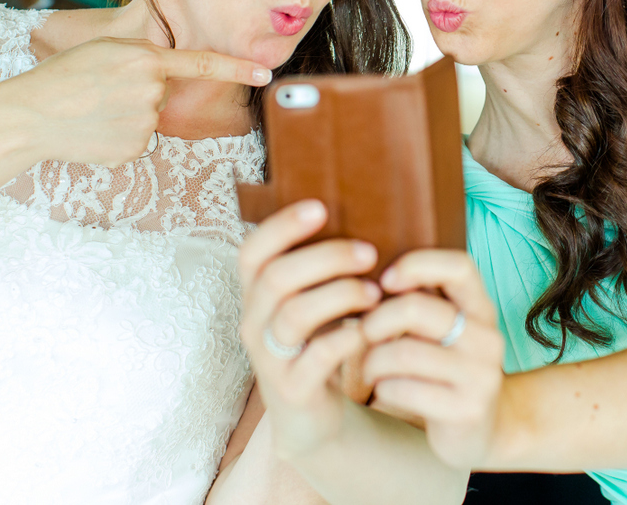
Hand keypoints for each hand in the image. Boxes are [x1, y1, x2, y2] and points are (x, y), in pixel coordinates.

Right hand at [0, 37, 269, 167]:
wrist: (28, 114)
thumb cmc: (62, 76)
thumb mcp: (104, 51)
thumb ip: (142, 57)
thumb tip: (167, 75)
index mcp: (144, 59)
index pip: (202, 63)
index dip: (237, 69)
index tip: (266, 73)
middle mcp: (150, 91)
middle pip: (164, 93)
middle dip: (141, 92)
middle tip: (102, 90)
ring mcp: (143, 123)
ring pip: (151, 119)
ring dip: (128, 116)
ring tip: (93, 110)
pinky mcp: (134, 149)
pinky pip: (139, 141)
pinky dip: (120, 137)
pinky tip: (95, 131)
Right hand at [237, 200, 383, 459]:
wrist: (313, 418)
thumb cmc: (319, 345)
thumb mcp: (313, 303)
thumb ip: (323, 269)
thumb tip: (367, 212)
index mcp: (256, 296)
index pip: (252, 252)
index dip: (281, 226)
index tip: (321, 207)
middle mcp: (254, 323)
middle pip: (277, 278)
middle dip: (326, 258)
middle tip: (369, 253)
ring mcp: (269, 358)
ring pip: (294, 315)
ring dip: (340, 295)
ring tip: (374, 292)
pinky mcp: (292, 390)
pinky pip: (317, 357)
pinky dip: (348, 338)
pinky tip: (369, 331)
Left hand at [360, 250, 505, 467]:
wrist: (480, 430)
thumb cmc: (446, 368)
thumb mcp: (444, 330)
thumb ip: (421, 300)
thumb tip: (369, 281)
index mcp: (482, 309)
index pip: (459, 266)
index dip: (416, 265)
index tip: (385, 281)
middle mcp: (488, 338)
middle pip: (416, 308)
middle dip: (376, 320)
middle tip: (363, 333)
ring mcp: (480, 376)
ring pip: (403, 353)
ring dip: (373, 360)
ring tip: (369, 366)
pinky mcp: (465, 411)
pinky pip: (405, 389)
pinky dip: (383, 387)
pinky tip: (384, 389)